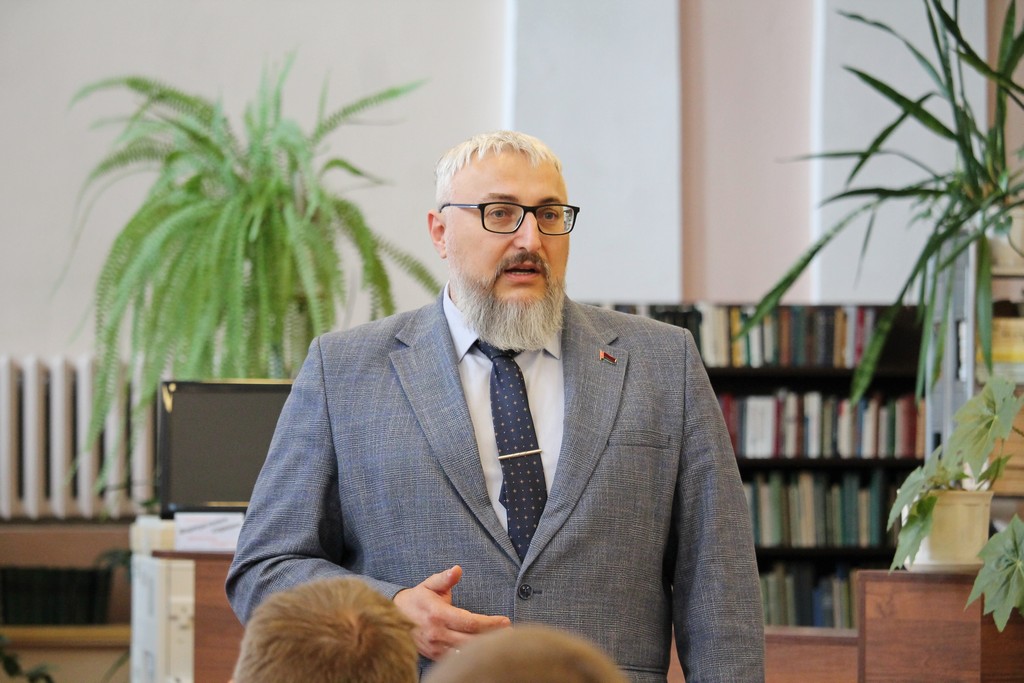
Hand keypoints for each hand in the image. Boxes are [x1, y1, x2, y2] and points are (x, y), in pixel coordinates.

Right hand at [393, 565, 510, 659]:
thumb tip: (457, 569)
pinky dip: (470, 655)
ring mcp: (434, 647)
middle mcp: (437, 633)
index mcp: (438, 614)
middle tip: (510, 633)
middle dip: (492, 638)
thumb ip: (444, 578)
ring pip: (464, 653)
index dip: (490, 623)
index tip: (506, 621)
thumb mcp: (429, 584)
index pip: (469, 622)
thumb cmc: (417, 598)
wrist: (393, 616)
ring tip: (500, 642)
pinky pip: (455, 659)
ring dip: (483, 648)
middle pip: (471, 641)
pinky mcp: (433, 656)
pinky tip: (483, 650)